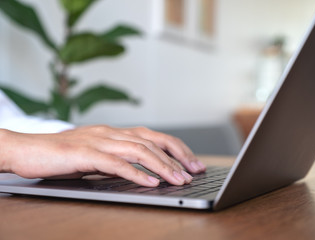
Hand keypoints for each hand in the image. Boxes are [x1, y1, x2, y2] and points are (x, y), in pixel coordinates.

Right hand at [0, 126, 205, 186]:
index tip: (193, 163)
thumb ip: (120, 158)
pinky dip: (136, 173)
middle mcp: (112, 133)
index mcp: (117, 133)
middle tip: (195, 171)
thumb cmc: (64, 155)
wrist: (29, 149)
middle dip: (178, 156)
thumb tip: (146, 171)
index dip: (177, 149)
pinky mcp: (85, 154)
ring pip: (139, 150)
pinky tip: (151, 183)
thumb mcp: (99, 154)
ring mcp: (99, 141)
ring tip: (179, 180)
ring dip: (162, 166)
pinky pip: (116, 163)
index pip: (155, 137)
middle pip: (153, 141)